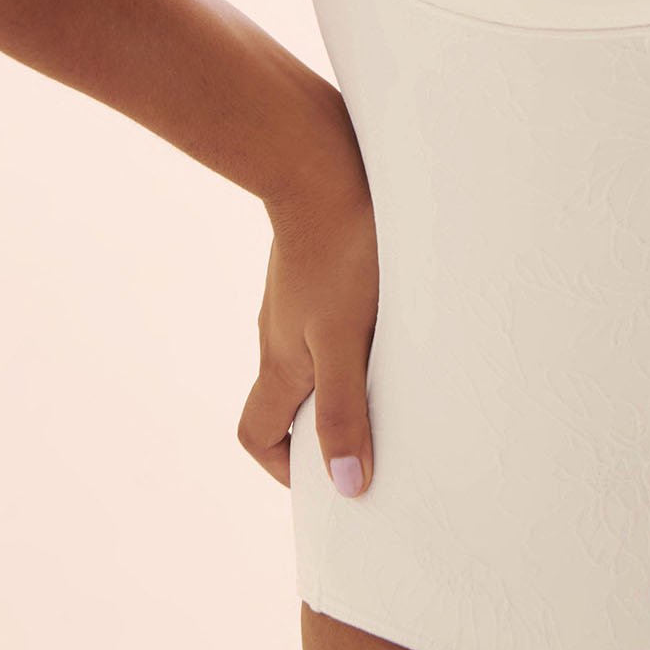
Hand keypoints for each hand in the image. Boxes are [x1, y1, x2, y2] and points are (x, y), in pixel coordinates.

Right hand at [237, 170, 379, 498]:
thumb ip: (345, 408)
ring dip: (340, 373)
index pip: (257, 433)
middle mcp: (277, 332)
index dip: (282, 465)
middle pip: (285, 395)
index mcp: (279, 361)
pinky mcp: (315, 262)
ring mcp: (294, 296)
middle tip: (368, 430)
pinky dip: (350, 329)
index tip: (324, 475)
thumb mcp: (344, 341)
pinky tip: (391, 315)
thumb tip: (344, 483)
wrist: (317, 166)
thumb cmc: (337, 254)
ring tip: (392, 376)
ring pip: (309, 351)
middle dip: (320, 422)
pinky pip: (326, 311)